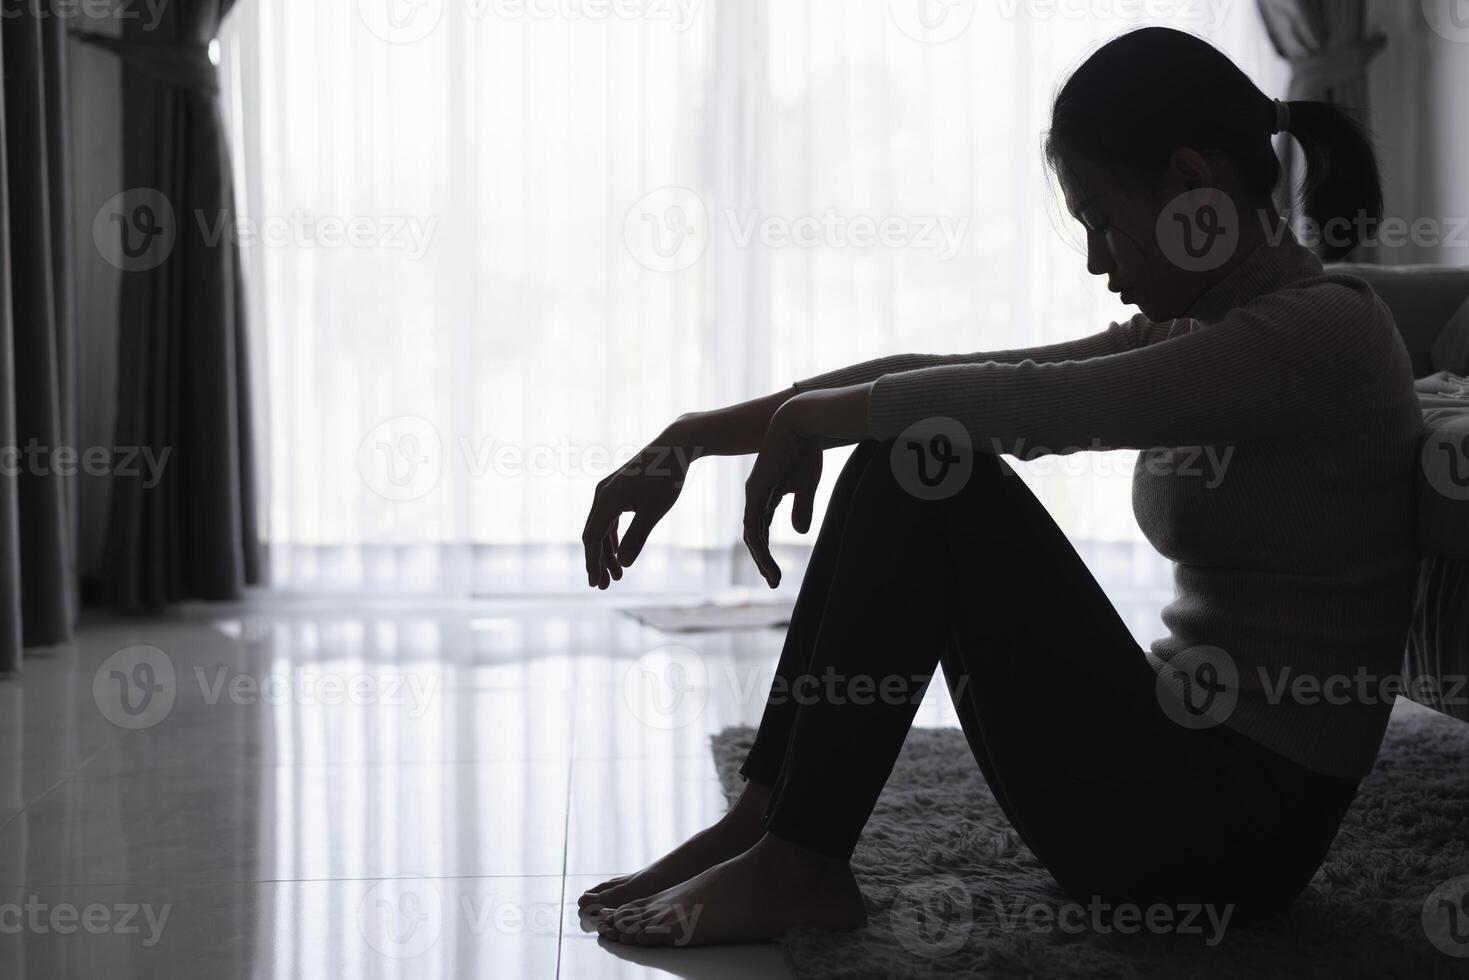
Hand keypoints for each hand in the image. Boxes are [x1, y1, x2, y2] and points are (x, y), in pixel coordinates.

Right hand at [582, 431, 694, 588]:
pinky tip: (619, 554)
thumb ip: (636, 538)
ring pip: (602, 528)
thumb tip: (623, 564)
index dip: (593, 562)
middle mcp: (601, 495)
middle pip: (594, 535)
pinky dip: (613, 538)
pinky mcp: (617, 490)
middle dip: (598, 562)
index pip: (592, 538)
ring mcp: (608, 491)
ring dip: (607, 552)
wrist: (674, 447)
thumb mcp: (653, 513)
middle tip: (604, 586)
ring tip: (617, 576)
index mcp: (606, 500)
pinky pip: (610, 519)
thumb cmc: (666, 478)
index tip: (596, 583)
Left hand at [743, 384, 870, 587]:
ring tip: (773, 578)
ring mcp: (754, 495)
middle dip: (763, 560)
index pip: (762, 529)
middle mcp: (756, 496)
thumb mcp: (806, 487)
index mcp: (765, 494)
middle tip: (773, 581)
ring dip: (762, 559)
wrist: (800, 426)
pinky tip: (765, 560)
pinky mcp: (756, 492)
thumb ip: (801, 508)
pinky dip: (759, 546)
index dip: (767, 550)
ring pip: (752, 535)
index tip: (776, 572)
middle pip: (755, 536)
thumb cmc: (804, 451)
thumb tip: (798, 532)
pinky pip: (753, 526)